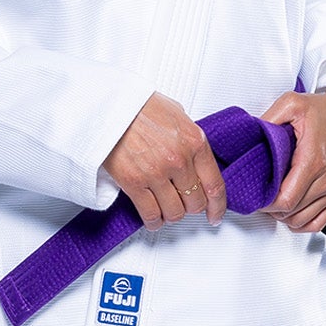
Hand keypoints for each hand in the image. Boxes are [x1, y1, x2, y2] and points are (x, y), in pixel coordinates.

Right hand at [103, 92, 227, 228]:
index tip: (215, 214)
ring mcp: (156, 173)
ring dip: (172, 214)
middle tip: (185, 205)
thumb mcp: (176, 114)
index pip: (214, 184)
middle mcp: (178, 160)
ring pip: (174, 211)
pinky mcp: (134, 183)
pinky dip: (154, 221)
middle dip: (191, 207)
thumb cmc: (138, 105)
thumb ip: (188, 138)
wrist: (108, 105)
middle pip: (195, 202)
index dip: (217, 206)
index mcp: (194, 141)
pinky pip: (151, 213)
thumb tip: (194, 157)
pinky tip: (154, 219)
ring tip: (167, 210)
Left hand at [258, 82, 325, 232]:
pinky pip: (319, 222)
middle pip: (292, 212)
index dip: (265, 203)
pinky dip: (301, 223)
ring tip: (273, 201)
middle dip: (271, 208)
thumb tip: (249, 134)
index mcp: (314, 160)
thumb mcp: (292, 104)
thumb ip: (269, 119)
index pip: (286, 199)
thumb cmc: (325, 111)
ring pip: (302, 220)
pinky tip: (290, 213)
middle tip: (260, 195)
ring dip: (284, 216)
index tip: (256, 194)